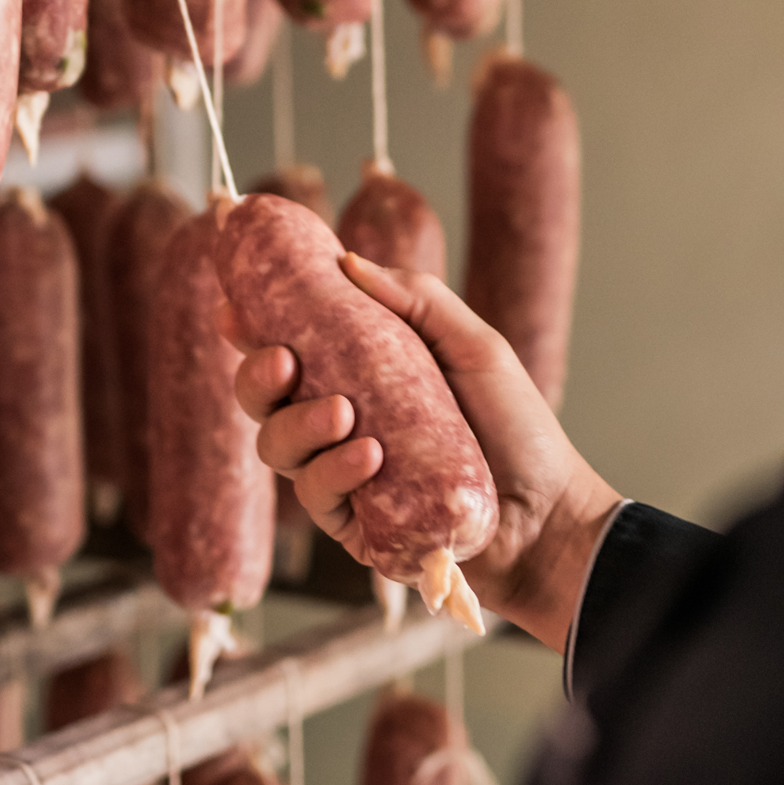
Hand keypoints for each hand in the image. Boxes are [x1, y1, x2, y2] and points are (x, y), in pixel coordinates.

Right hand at [225, 255, 622, 651]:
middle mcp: (340, 425)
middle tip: (281, 361)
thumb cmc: (516, 428)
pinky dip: (335, 470)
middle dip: (256, 378)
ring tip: (344, 413)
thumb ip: (418, 298)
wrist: (549, 511)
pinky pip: (316, 495)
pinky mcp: (352, 523)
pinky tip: (368, 457)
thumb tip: (348, 261)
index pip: (289, 351)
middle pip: (265, 401)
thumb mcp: (474, 346)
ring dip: (298, 425)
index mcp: (360, 377)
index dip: (252, 331)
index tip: (234, 310)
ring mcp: (342, 475)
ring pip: (278, 447)